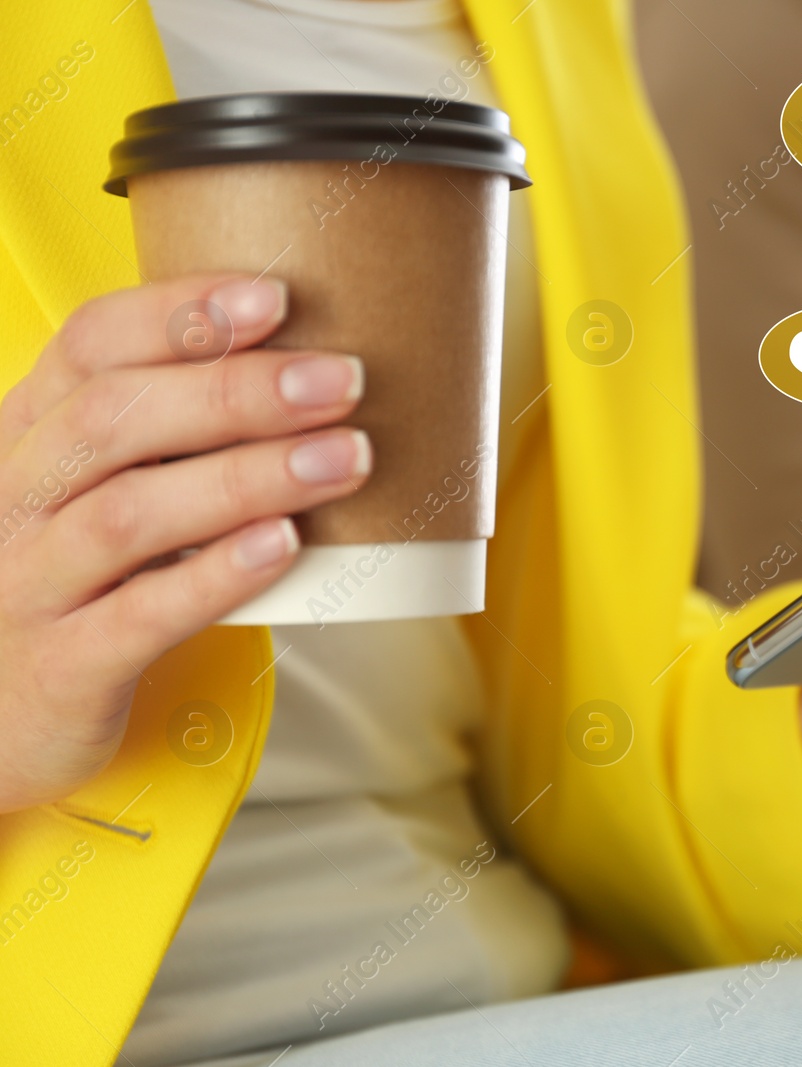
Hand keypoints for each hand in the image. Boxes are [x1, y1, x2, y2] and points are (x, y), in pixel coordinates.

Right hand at [0, 274, 370, 811]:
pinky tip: (285, 545)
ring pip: (130, 514)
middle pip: (115, 419)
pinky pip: (141, 614)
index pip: (88, 345)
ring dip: (246, 477)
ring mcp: (28, 583)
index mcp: (25, 434)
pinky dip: (217, 574)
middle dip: (237, 391)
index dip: (179, 313)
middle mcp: (13, 498)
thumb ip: (169, 433)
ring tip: (344, 458)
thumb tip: (311, 372)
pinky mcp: (63, 666)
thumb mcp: (96, 490)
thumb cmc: (79, 582)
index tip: (275, 297)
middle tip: (341, 381)